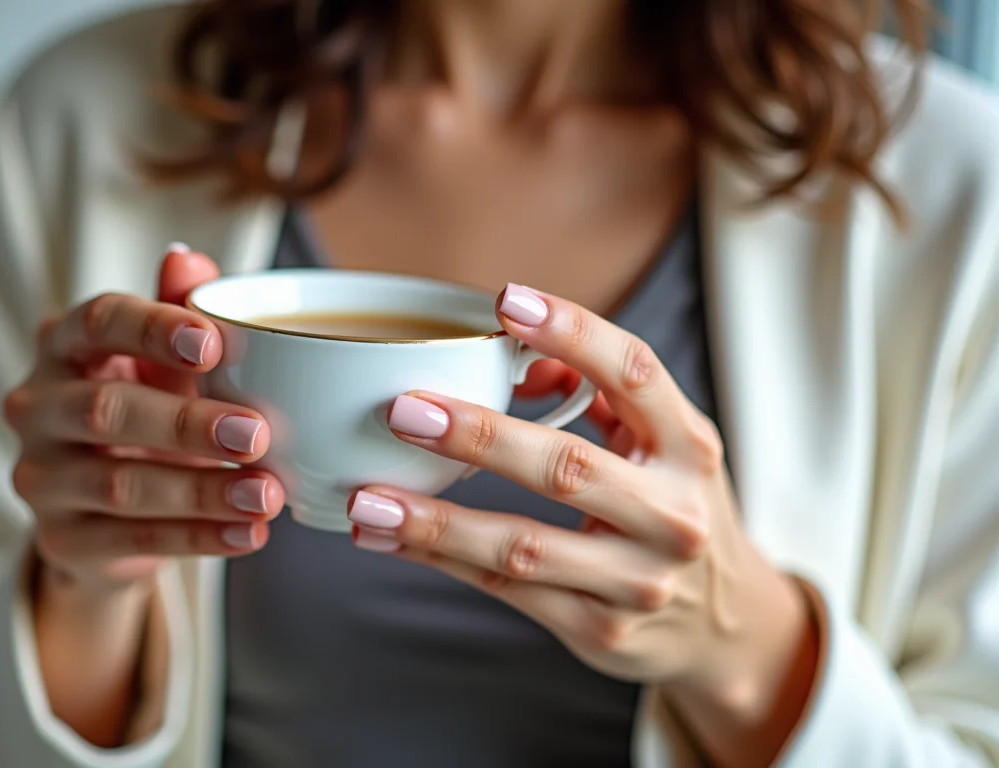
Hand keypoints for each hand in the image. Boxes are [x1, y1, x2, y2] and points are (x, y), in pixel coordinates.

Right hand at [4, 245, 283, 593]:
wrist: (106, 508)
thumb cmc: (144, 405)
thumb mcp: (165, 358)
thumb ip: (179, 308)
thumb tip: (189, 257)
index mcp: (62, 344)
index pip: (98, 322)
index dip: (154, 329)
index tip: (217, 343)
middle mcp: (36, 407)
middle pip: (107, 410)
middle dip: (188, 423)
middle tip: (259, 433)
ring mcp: (40, 476)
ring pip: (120, 485)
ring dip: (201, 491)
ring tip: (267, 493)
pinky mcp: (60, 538)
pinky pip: (130, 540)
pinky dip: (196, 538)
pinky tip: (248, 533)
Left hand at [347, 284, 817, 762]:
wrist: (723, 627)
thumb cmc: (673, 512)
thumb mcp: (662, 448)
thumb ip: (600, 397)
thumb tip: (516, 353)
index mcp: (688, 448)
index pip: (635, 374)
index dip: (574, 333)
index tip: (507, 302)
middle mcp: (671, 514)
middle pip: (568, 467)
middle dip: (480, 436)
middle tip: (404, 410)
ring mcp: (636, 580)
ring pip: (523, 546)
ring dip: (436, 521)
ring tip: (367, 497)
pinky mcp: (598, 628)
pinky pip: (504, 590)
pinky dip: (439, 559)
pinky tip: (386, 536)